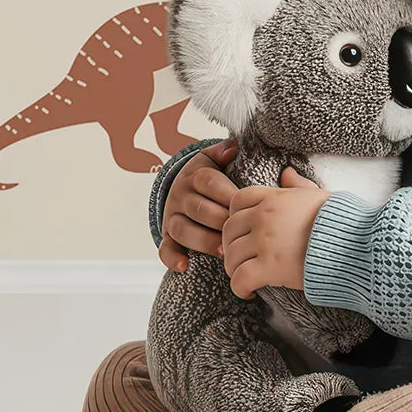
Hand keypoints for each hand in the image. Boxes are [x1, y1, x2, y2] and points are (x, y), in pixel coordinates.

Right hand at [159, 137, 237, 271]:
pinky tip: (184, 266)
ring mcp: (173, 217)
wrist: (184, 188)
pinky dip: (171, 258)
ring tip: (222, 251)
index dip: (228, 195)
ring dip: (202, 241)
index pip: (211, 183)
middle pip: (198, 209)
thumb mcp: (215, 160)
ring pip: (182, 229)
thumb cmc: (211, 177)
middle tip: (240, 232)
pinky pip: (165, 248)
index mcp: (196, 176)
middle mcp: (181, 196)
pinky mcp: (167, 236)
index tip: (245, 207)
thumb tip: (233, 146)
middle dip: (219, 221)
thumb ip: (224, 152)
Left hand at [221, 166, 330, 298]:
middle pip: (230, 229)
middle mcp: (264, 217)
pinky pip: (240, 278)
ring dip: (234, 268)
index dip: (235, 216)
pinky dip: (240, 288)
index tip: (243, 230)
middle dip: (232, 244)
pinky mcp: (269, 267)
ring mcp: (265, 241)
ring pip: (231, 256)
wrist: (355, 244)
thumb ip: (297, 185)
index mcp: (275, 197)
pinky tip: (250, 292)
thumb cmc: (341, 221)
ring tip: (245, 277)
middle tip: (242, 257)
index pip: (238, 200)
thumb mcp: (318, 195)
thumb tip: (287, 173)